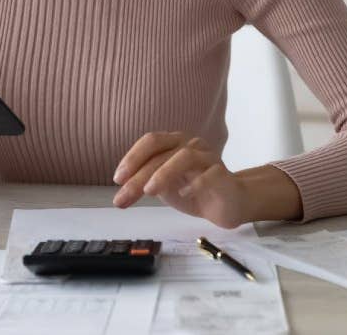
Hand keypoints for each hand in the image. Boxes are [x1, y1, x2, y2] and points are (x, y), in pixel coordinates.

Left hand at [111, 131, 250, 228]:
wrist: (229, 204)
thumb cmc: (193, 191)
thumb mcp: (164, 187)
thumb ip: (147, 181)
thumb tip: (122, 188)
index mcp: (174, 143)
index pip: (151, 141)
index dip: (132, 157)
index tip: (117, 179)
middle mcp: (191, 144)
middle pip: (162, 152)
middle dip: (139, 174)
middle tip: (123, 197)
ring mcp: (208, 157)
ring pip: (185, 156)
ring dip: (164, 173)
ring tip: (149, 191)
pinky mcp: (223, 175)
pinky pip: (210, 174)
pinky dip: (194, 183)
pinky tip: (183, 195)